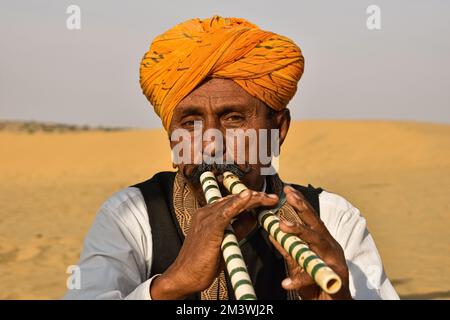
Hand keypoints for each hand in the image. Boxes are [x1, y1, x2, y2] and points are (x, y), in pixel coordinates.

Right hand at [151, 189, 278, 298]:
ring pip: (232, 203)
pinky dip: (238, 203)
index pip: (232, 202)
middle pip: (234, 200)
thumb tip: (254, 217)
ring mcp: (205, 219)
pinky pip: (225, 213)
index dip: (251, 199)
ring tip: (267, 197)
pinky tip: (248, 196)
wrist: (185, 276)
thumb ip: (239, 228)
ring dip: (252, 199)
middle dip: (256, 197)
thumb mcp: (226, 241)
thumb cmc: (203, 263)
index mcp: (208, 215)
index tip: (267, 199)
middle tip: (273, 198)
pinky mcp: (208, 228)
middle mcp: (206, 213)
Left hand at [269, 185, 351, 299]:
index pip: (311, 219)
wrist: (332, 305)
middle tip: (288, 195)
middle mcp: (331, 247)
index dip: (300, 204)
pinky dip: (298, 279)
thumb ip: (288, 249)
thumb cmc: (316, 283)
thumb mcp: (298, 263)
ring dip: (300, 233)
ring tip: (282, 226)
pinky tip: (286, 282)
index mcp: (323, 241)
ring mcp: (334, 261)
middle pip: (316, 224)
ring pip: (317, 243)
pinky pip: (313, 276)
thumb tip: (272, 233)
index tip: (287, 190)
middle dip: (302, 208)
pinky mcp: (334, 279)